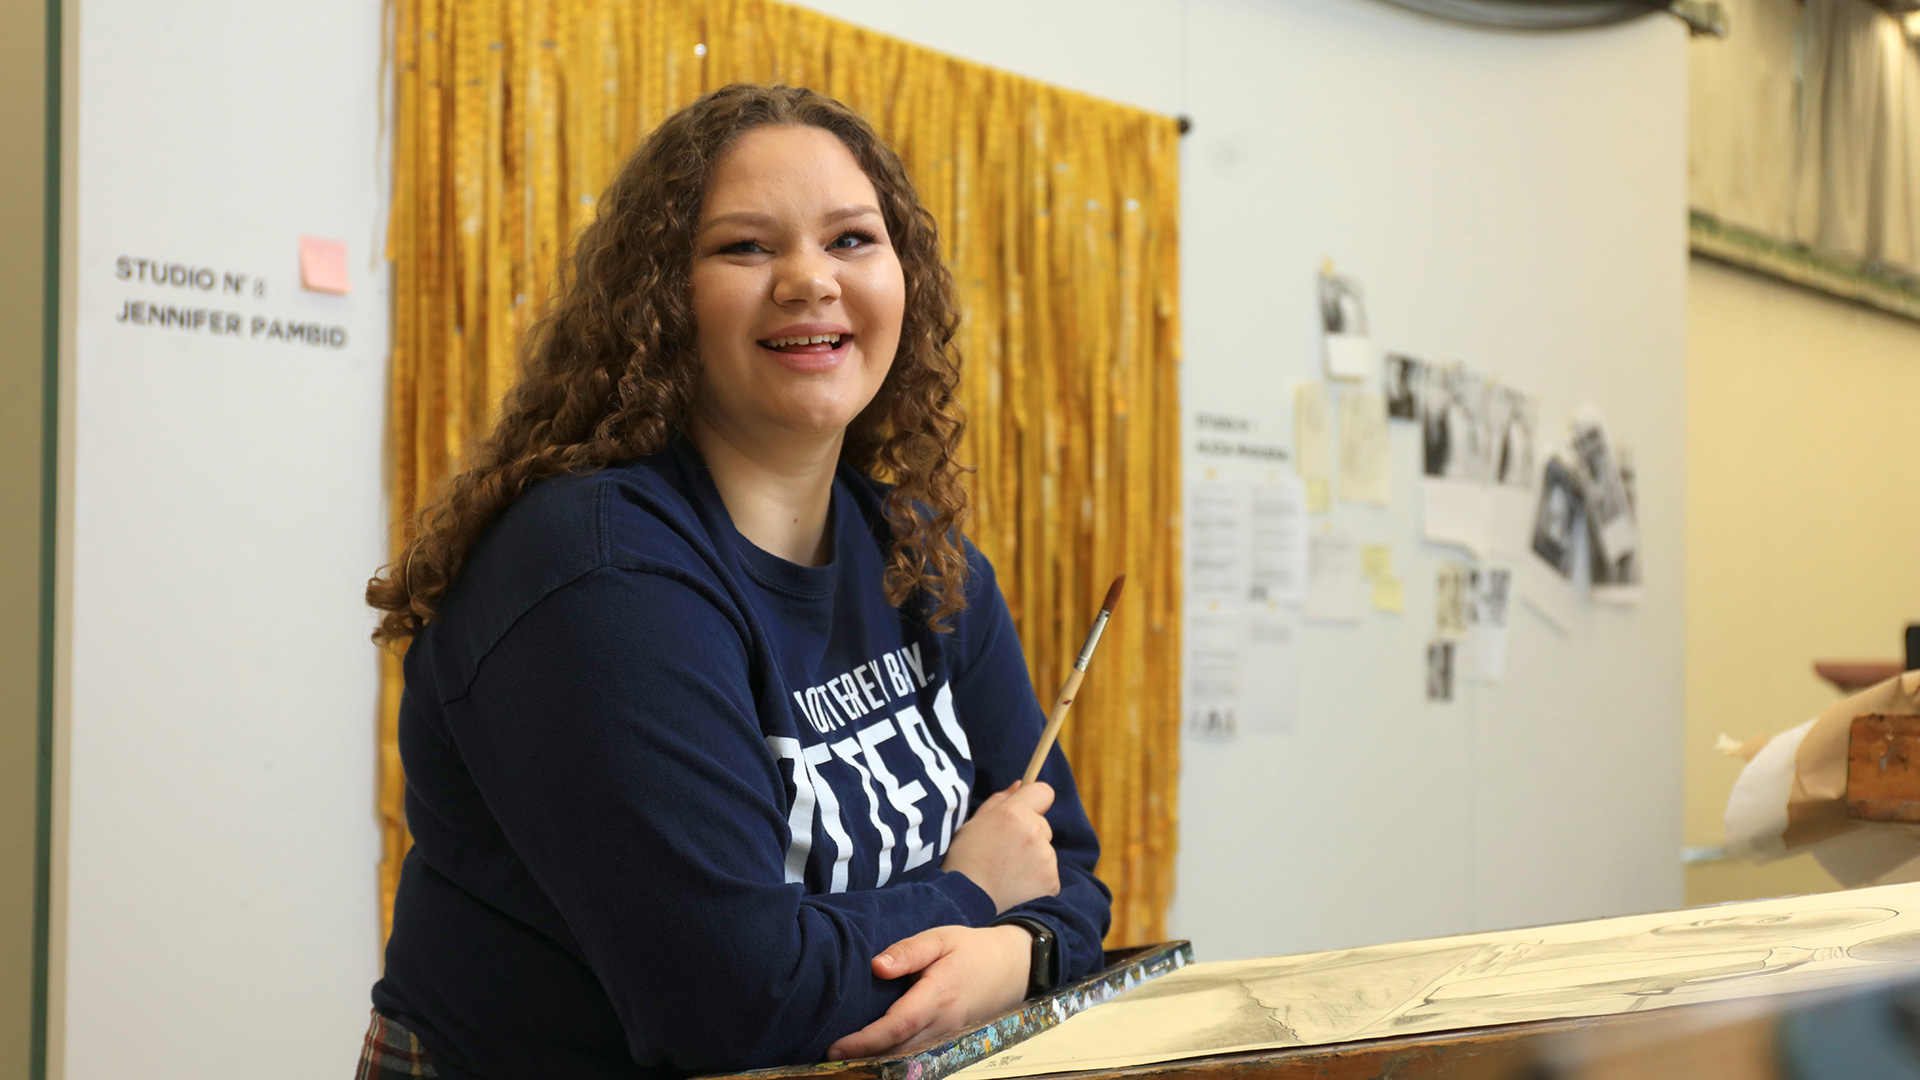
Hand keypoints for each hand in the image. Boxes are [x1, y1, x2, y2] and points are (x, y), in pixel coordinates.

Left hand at [826, 925, 1030, 1060]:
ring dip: (877, 1060)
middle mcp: (943, 1023)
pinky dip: (894, 1057)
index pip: (897, 1026)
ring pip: (907, 1056)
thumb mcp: (940, 938)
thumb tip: (877, 967)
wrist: (1013, 967)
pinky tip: (873, 1055)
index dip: (865, 1041)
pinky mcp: (949, 1039)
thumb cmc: (972, 948)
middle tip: (827, 1058)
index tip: (835, 1048)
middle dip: (863, 1057)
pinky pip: (918, 1054)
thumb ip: (908, 951)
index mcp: (938, 995)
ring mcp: (949, 1035)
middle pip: (898, 1049)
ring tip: (845, 1058)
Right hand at [940, 781, 1059, 913]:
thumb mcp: (974, 824)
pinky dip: (1036, 880)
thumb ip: (999, 801)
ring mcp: (1045, 857)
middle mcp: (1034, 831)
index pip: (1044, 792)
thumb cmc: (965, 861)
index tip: (1027, 811)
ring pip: (1045, 850)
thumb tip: (1020, 783)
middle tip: (1004, 852)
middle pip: (1042, 824)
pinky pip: (1048, 873)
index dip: (1035, 801)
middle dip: (1029, 834)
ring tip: (1007, 872)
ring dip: (1033, 858)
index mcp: (1013, 812)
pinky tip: (1016, 887)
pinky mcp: (1051, 881)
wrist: (965, 902)